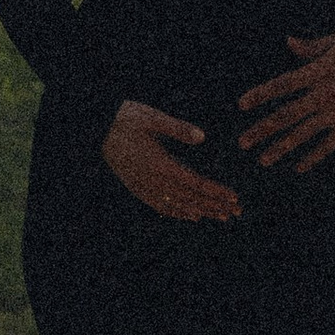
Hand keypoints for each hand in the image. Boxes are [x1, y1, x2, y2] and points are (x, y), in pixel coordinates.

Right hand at [102, 101, 238, 222]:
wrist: (97, 129)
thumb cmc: (126, 119)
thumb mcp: (152, 117)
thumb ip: (178, 128)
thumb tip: (202, 137)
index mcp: (158, 164)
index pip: (194, 183)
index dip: (215, 192)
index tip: (234, 198)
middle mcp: (152, 181)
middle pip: (189, 199)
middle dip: (215, 206)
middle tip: (237, 212)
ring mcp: (143, 187)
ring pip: (177, 206)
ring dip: (201, 211)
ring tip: (221, 216)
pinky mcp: (137, 188)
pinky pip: (161, 207)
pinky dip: (178, 213)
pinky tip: (191, 216)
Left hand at [238, 28, 334, 171]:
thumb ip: (313, 47)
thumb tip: (288, 43)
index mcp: (320, 70)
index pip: (283, 85)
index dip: (261, 95)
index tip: (241, 105)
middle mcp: (325, 93)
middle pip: (287, 114)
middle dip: (263, 129)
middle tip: (242, 142)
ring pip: (304, 133)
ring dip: (281, 148)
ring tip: (263, 160)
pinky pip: (329, 144)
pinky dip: (313, 156)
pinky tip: (298, 167)